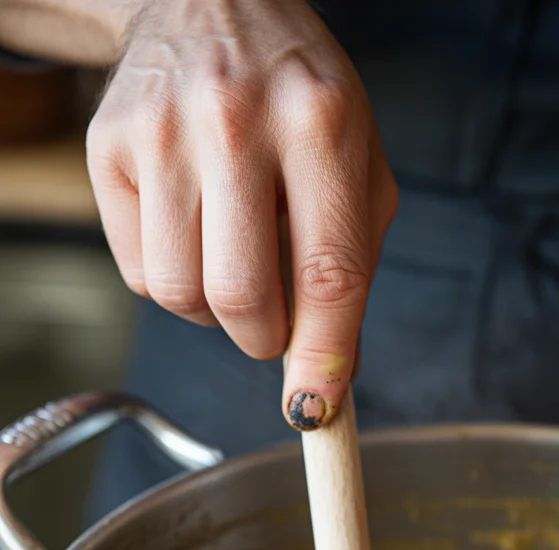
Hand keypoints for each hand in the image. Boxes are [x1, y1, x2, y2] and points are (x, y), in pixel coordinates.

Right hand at [86, 0, 396, 428]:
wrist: (211, 3)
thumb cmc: (299, 97)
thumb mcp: (359, 164)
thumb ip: (354, 267)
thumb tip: (330, 374)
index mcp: (321, 123)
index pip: (328, 270)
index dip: (323, 356)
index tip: (316, 409)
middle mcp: (235, 121)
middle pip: (241, 296)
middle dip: (265, 338)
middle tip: (275, 323)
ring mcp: (161, 132)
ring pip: (182, 295)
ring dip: (216, 312)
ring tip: (235, 259)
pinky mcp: (108, 147)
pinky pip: (140, 274)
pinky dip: (174, 280)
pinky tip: (195, 234)